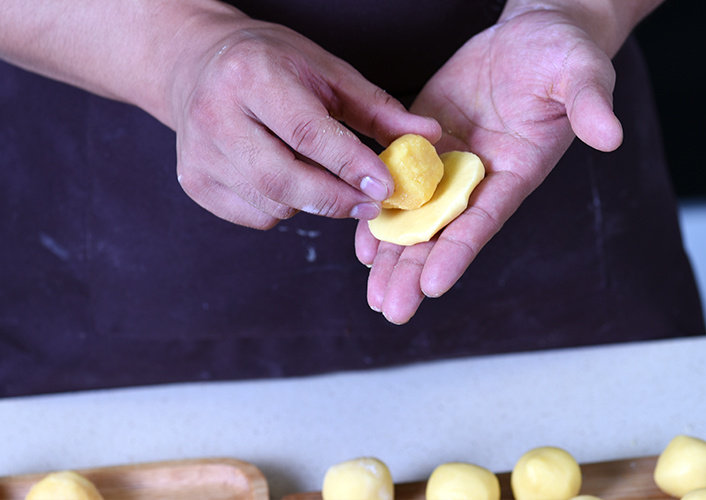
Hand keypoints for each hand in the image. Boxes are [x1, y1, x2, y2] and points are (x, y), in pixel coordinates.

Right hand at [170, 15, 439, 228]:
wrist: (198, 66)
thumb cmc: (270, 65)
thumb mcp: (326, 72)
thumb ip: (378, 109)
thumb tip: (429, 135)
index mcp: (251, 76)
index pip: (307, 133)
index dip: (350, 165)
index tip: (387, 188)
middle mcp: (215, 115)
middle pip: (284, 179)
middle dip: (336, 199)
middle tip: (370, 204)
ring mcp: (199, 154)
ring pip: (273, 204)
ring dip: (311, 202)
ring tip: (321, 176)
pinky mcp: (194, 183)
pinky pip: (256, 217)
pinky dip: (283, 209)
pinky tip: (286, 180)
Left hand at [355, 8, 623, 323]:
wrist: (532, 33)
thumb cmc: (564, 53)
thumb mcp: (583, 73)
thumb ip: (591, 106)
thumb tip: (611, 136)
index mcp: (516, 172)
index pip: (484, 219)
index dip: (458, 252)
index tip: (432, 286)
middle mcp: (479, 177)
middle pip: (445, 232)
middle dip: (416, 272)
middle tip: (392, 309)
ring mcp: (449, 161)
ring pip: (417, 217)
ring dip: (394, 255)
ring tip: (375, 294)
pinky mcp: (425, 139)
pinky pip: (398, 179)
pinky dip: (381, 209)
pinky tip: (363, 243)